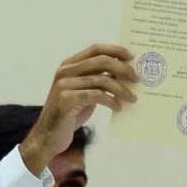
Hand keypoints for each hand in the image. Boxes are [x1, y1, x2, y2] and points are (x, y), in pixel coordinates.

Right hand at [20, 44, 137, 174]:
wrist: (48, 136)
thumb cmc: (70, 114)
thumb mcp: (84, 93)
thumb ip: (97, 80)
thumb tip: (124, 73)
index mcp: (69, 65)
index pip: (95, 49)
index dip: (115, 50)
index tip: (132, 56)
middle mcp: (65, 71)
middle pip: (101, 61)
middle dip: (123, 69)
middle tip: (137, 79)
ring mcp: (64, 85)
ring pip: (101, 80)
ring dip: (121, 89)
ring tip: (132, 98)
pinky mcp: (66, 100)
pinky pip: (96, 95)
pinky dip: (111, 101)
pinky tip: (118, 107)